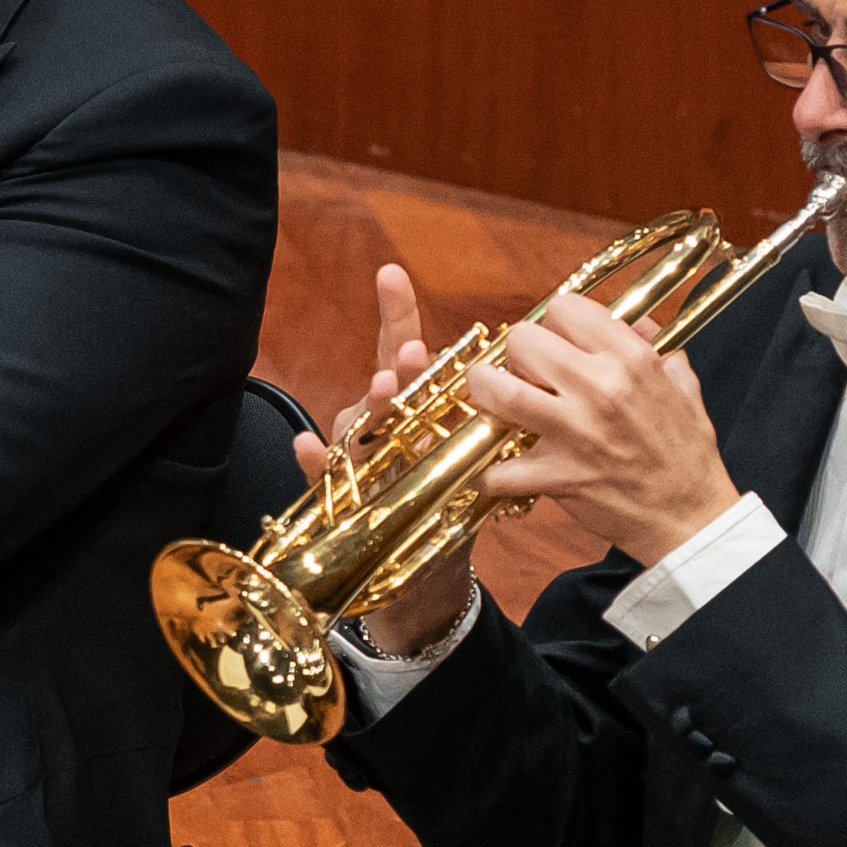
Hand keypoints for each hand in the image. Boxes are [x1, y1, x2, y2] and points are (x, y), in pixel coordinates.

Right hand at [310, 265, 470, 659]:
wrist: (425, 572)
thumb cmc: (447, 502)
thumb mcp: (472, 455)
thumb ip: (492, 413)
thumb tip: (540, 364)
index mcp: (413, 408)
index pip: (404, 354)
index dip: (397, 314)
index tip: (392, 273)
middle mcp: (383, 425)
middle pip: (382, 384)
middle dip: (394, 365)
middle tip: (408, 353)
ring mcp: (362, 460)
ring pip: (356, 424)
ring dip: (368, 406)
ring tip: (382, 391)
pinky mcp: (346, 498)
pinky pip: (326, 477)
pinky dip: (315, 461)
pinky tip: (306, 445)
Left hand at [464, 291, 739, 567]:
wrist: (690, 518)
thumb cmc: (687, 457)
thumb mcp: (684, 390)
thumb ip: (659, 351)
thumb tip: (641, 325)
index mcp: (632, 361)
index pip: (566, 308)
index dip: (552, 323)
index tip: (554, 341)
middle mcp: (601, 389)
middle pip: (524, 340)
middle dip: (516, 353)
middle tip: (522, 372)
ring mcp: (577, 433)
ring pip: (500, 392)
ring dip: (485, 391)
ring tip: (489, 396)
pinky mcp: (559, 476)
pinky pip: (502, 470)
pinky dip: (492, 472)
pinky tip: (501, 468)